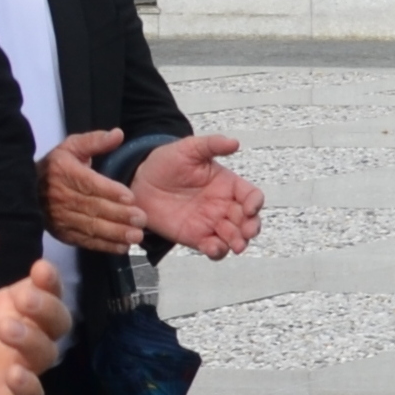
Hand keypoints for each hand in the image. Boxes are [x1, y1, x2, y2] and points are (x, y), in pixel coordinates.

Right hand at [42, 131, 143, 256]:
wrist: (26, 188)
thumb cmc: (56, 166)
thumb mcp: (72, 147)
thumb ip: (95, 141)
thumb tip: (118, 134)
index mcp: (63, 172)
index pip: (89, 183)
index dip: (110, 191)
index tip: (130, 197)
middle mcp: (59, 196)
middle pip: (92, 207)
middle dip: (119, 214)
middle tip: (141, 219)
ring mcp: (59, 217)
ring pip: (90, 226)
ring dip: (114, 233)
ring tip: (136, 236)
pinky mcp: (61, 233)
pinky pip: (84, 240)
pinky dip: (103, 246)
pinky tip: (122, 247)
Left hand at [128, 135, 261, 257]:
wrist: (139, 182)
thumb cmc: (165, 163)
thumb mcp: (189, 148)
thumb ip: (212, 144)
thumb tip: (234, 142)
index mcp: (228, 185)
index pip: (251, 195)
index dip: (255, 203)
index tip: (249, 208)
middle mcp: (224, 206)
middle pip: (248, 220)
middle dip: (251, 228)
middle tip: (247, 233)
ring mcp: (211, 223)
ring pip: (234, 237)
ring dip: (238, 243)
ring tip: (235, 245)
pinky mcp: (196, 237)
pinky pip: (213, 248)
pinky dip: (218, 251)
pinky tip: (213, 248)